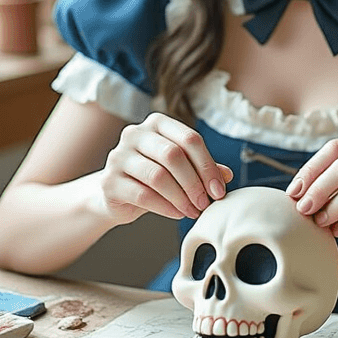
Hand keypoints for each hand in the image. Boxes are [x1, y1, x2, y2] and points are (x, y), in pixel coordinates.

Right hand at [99, 113, 232, 224]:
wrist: (116, 194)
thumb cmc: (153, 178)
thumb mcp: (180, 169)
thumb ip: (201, 168)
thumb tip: (227, 174)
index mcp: (156, 124)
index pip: (190, 139)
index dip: (208, 166)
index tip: (219, 190)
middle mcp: (134, 134)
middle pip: (173, 155)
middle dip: (195, 183)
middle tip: (205, 203)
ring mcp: (118, 156)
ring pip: (158, 176)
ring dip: (181, 198)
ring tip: (193, 211)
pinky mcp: (109, 181)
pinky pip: (143, 195)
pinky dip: (166, 207)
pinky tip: (177, 213)